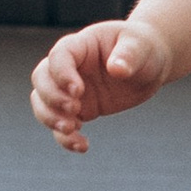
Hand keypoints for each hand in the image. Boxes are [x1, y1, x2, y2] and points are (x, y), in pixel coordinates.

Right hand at [29, 16, 172, 152]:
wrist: (149, 65)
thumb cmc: (143, 48)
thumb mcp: (140, 46)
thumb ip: (128, 55)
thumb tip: (117, 69)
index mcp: (81, 45)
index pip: (59, 55)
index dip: (62, 74)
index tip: (78, 91)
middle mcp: (69, 67)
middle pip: (41, 78)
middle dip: (51, 97)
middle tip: (75, 110)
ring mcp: (70, 89)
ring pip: (42, 102)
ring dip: (50, 118)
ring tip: (72, 129)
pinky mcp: (78, 110)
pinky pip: (60, 125)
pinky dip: (65, 138)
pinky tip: (82, 145)